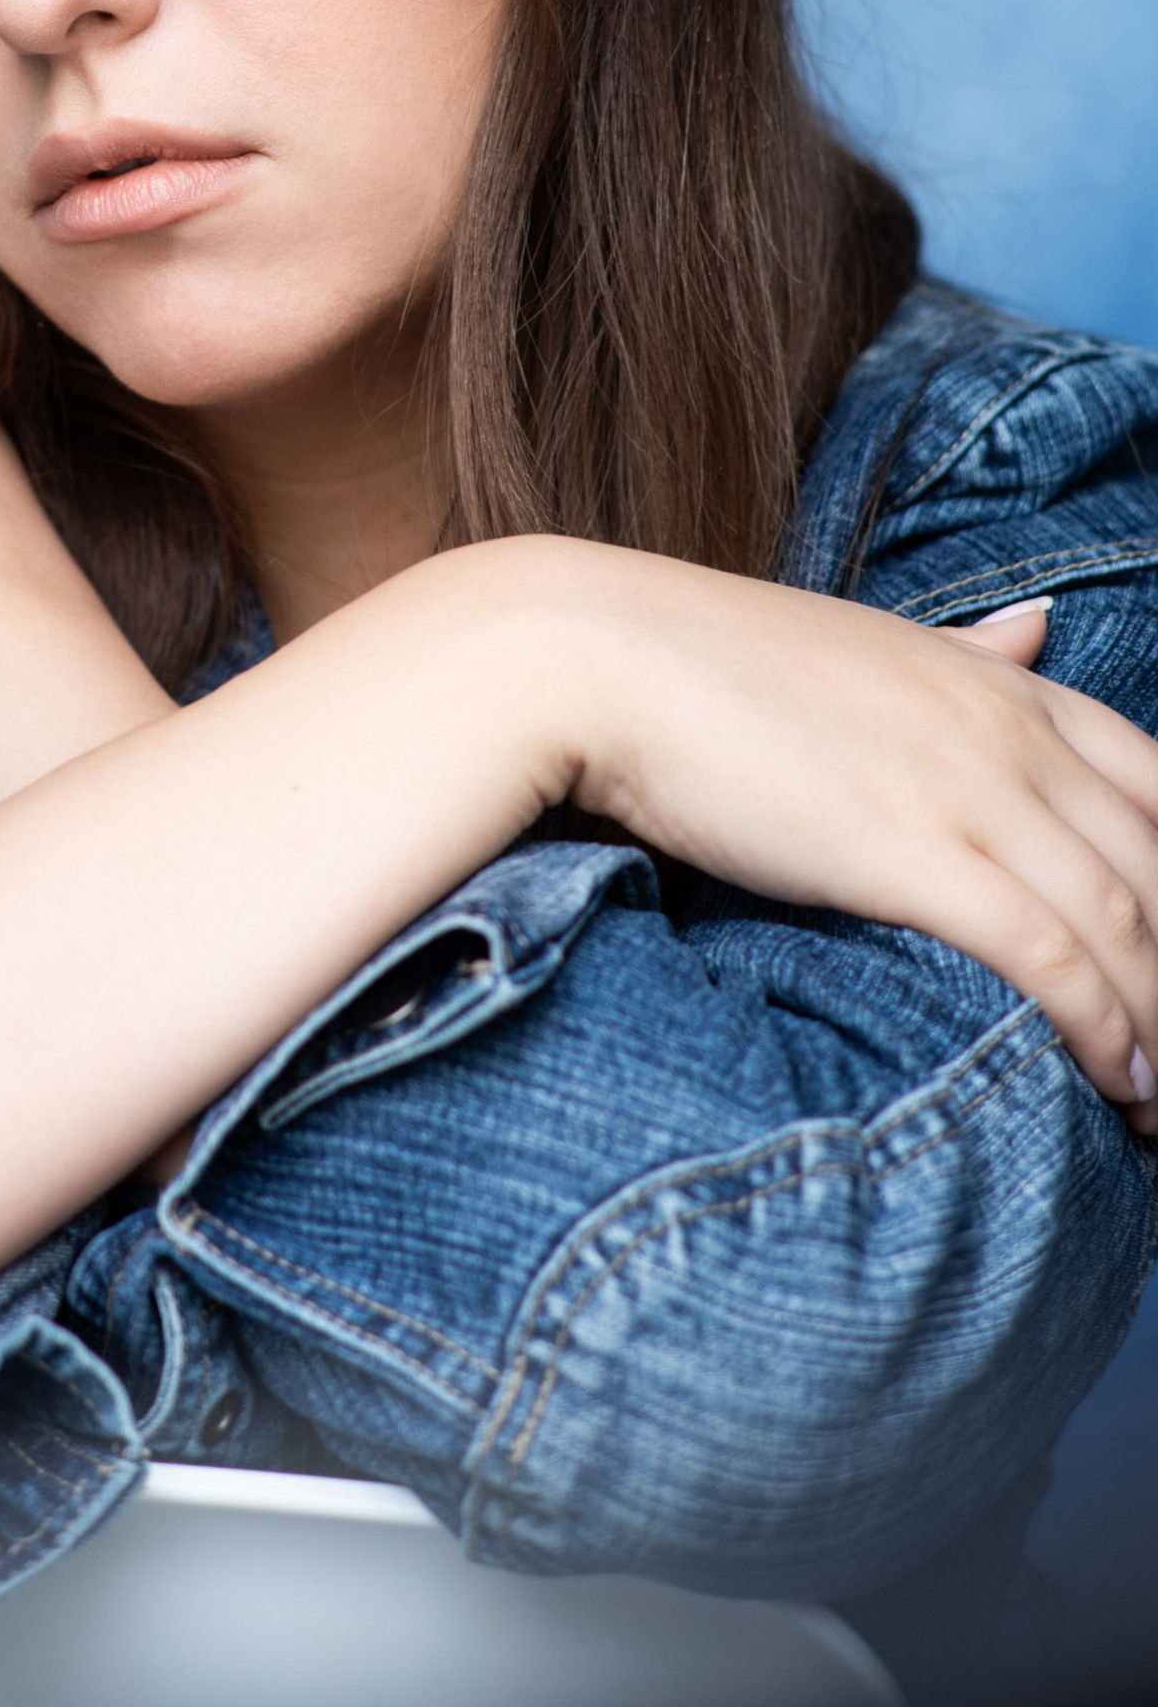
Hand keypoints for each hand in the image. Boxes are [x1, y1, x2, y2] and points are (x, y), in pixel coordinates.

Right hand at [533, 541, 1157, 1128]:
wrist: (601, 655)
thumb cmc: (714, 656)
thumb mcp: (869, 641)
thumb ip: (965, 649)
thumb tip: (1041, 625)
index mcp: (1004, 682)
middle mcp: (1010, 732)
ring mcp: (968, 787)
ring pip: (1125, 920)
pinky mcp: (911, 850)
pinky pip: (1047, 952)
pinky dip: (1099, 1026)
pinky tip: (1115, 1080)